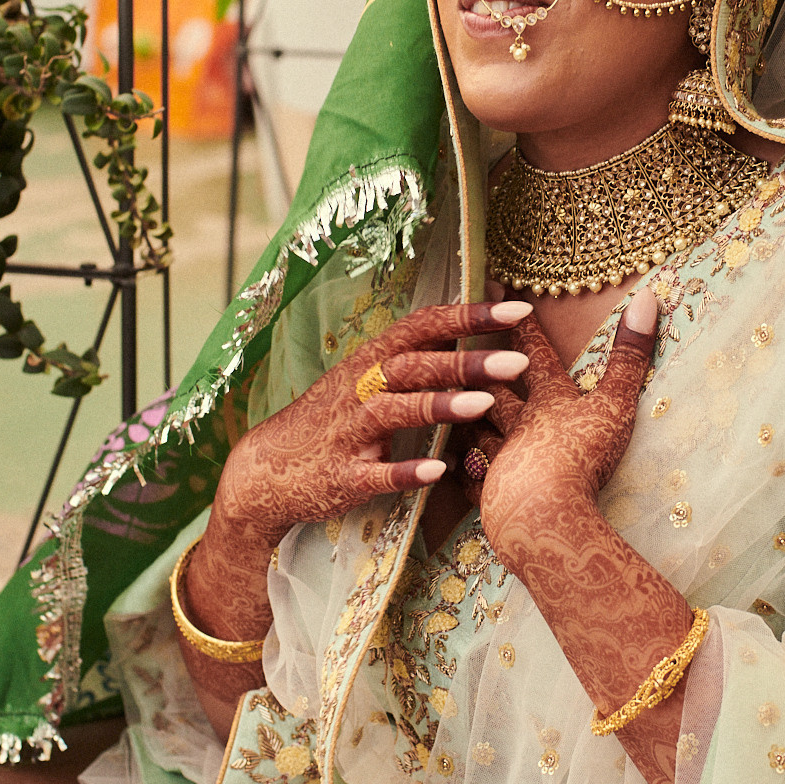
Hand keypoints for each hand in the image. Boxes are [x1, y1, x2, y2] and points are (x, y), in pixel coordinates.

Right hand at [209, 300, 531, 554]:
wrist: (267, 469)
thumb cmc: (334, 417)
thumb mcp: (368, 377)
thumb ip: (420, 352)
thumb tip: (479, 315)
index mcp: (372, 361)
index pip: (423, 326)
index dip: (468, 314)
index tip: (517, 307)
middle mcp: (361, 390)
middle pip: (415, 366)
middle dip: (466, 361)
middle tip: (517, 361)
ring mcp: (350, 433)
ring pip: (396, 411)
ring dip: (440, 406)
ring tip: (484, 404)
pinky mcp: (343, 476)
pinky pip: (376, 473)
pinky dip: (406, 472)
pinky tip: (438, 471)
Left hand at [478, 291, 658, 549]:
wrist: (543, 516)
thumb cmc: (582, 458)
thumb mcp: (615, 404)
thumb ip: (630, 356)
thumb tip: (648, 297)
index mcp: (549, 400)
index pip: (534, 354)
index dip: (521, 324)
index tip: (497, 292)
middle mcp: (518, 425)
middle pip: (496, 388)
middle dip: (482, 364)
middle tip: (460, 342)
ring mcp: (500, 461)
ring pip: (477, 430)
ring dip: (467, 415)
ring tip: (453, 403)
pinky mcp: (489, 496)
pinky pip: (471, 479)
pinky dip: (462, 470)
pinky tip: (454, 467)